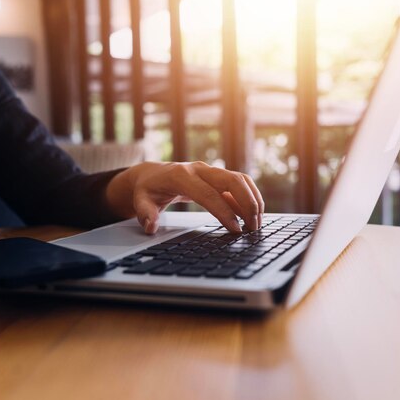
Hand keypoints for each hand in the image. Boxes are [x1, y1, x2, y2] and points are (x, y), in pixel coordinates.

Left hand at [106, 162, 264, 233]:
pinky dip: (250, 198)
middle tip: (253, 227)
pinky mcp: (218, 177)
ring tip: (258, 223)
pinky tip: (254, 216)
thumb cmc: (148, 188)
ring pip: (240, 180)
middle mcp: (200, 169)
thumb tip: (150, 227)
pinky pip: (240, 184)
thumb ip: (145, 213)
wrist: (152, 173)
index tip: (236, 230)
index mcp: (182, 176)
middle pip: (232, 181)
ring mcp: (211, 171)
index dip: (225, 212)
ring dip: (253, 200)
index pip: (209, 194)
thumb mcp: (141, 200)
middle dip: (247, 203)